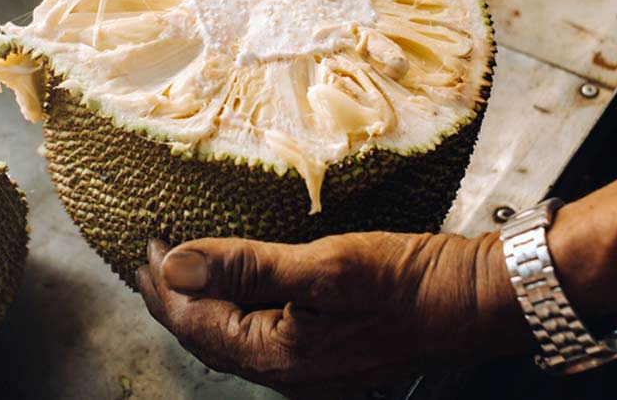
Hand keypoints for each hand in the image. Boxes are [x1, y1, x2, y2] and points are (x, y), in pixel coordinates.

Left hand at [136, 232, 529, 397]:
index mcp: (278, 354)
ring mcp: (308, 368)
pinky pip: (261, 334)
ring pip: (233, 338)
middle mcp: (287, 372)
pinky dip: (237, 308)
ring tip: (180, 271)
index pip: (197, 322)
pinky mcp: (325, 353)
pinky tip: (237, 286)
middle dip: (173, 299)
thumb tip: (176, 265)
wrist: (470, 300)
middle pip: (208, 338)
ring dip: (203, 304)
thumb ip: (245, 265)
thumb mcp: (323, 264)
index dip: (164, 285)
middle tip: (147, 260)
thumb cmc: (405, 280)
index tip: (146, 244)